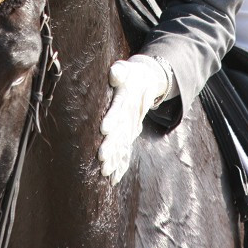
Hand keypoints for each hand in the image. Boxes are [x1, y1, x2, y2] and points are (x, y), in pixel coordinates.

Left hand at [98, 54, 169, 184]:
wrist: (146, 82)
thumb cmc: (129, 74)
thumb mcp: (126, 69)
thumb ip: (120, 71)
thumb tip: (114, 72)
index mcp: (127, 98)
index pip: (118, 108)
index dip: (112, 118)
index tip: (104, 129)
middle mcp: (129, 116)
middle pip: (120, 131)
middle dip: (112, 145)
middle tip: (101, 157)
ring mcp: (131, 127)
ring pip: (123, 144)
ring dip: (115, 159)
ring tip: (104, 172)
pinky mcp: (130, 134)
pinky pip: (126, 151)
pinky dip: (121, 165)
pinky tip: (114, 179)